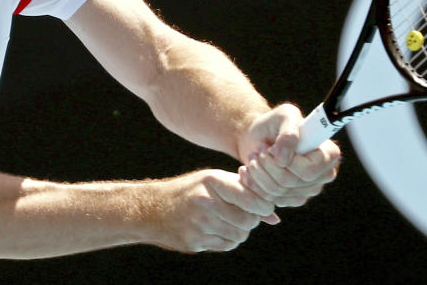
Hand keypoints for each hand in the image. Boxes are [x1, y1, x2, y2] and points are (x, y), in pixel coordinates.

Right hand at [149, 169, 279, 252]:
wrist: (152, 209)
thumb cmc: (190, 191)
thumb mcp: (213, 181)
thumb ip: (243, 191)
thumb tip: (274, 217)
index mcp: (212, 181)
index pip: (251, 197)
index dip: (262, 205)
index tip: (262, 206)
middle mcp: (205, 202)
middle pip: (247, 220)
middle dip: (252, 220)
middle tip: (245, 214)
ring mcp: (199, 224)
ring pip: (239, 235)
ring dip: (241, 231)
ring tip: (229, 221)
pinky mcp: (195, 241)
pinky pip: (226, 245)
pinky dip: (229, 239)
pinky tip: (218, 229)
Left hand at [237, 104, 340, 206]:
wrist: (259, 136)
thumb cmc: (275, 123)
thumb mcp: (284, 116)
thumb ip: (288, 132)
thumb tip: (284, 159)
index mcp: (329, 154)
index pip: (308, 171)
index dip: (286, 162)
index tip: (271, 147)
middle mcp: (323, 175)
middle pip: (290, 183)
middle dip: (267, 165)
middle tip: (257, 150)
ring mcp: (308, 189)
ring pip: (277, 192)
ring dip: (258, 172)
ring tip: (253, 156)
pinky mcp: (292, 199)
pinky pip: (269, 200)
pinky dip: (253, 184)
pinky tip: (248, 169)